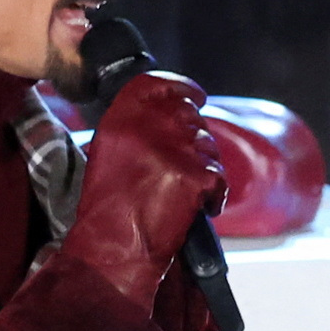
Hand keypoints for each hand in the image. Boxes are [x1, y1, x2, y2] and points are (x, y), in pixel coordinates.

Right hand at [55, 62, 221, 311]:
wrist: (114, 246)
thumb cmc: (110, 208)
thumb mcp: (111, 154)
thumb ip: (138, 129)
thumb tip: (174, 112)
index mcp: (120, 120)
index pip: (157, 84)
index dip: (182, 87)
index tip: (196, 95)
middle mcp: (146, 128)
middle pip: (189, 115)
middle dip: (196, 138)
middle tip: (186, 166)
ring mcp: (174, 150)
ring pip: (208, 147)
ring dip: (204, 168)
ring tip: (182, 193)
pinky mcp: (195, 176)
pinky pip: (218, 177)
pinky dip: (213, 195)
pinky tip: (196, 207)